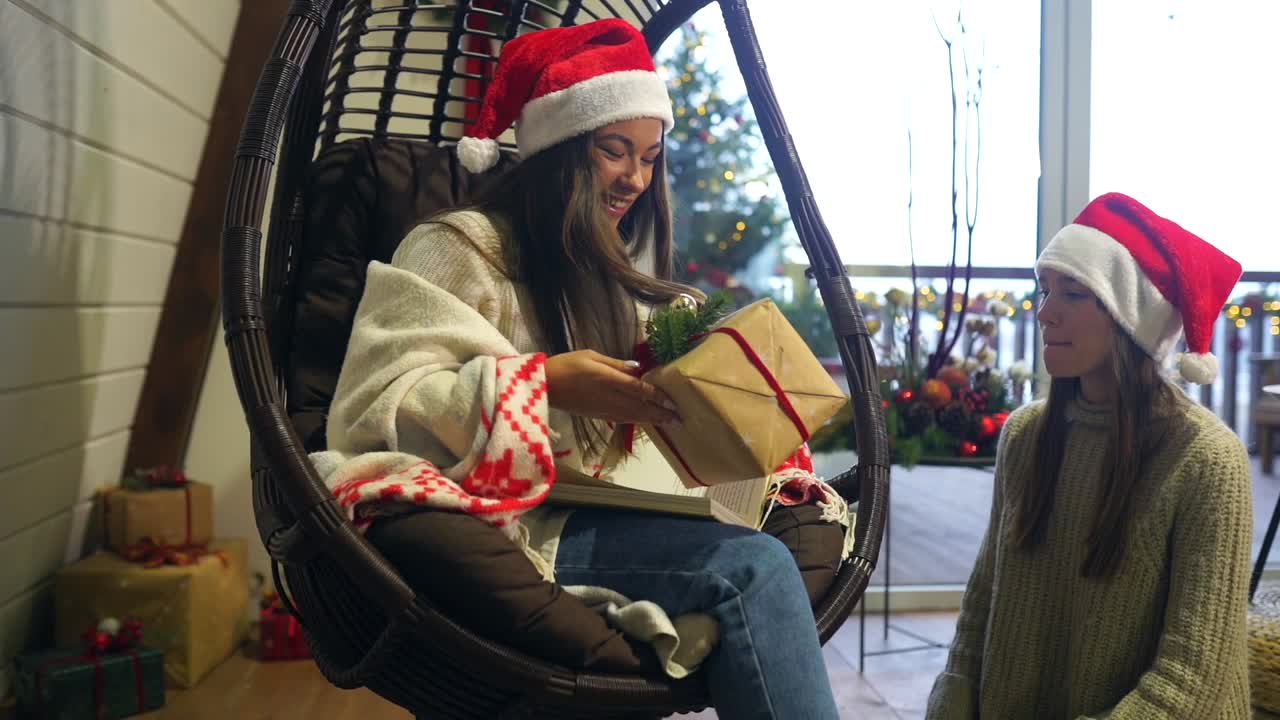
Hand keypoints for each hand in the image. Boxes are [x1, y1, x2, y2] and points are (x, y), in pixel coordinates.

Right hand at [544, 350, 679, 424]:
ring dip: (652, 420)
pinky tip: (646, 421)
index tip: (673, 401)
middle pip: (641, 407)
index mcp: (608, 380)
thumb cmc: (566, 365)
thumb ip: (616, 363)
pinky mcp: (598, 416)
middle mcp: (609, 397)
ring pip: (633, 416)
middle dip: (661, 413)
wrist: (544, 385)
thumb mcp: (591, 356)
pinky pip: (623, 419)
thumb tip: (638, 368)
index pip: (639, 389)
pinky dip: (637, 420)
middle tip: (679, 418)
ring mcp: (604, 409)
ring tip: (668, 422)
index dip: (658, 396)